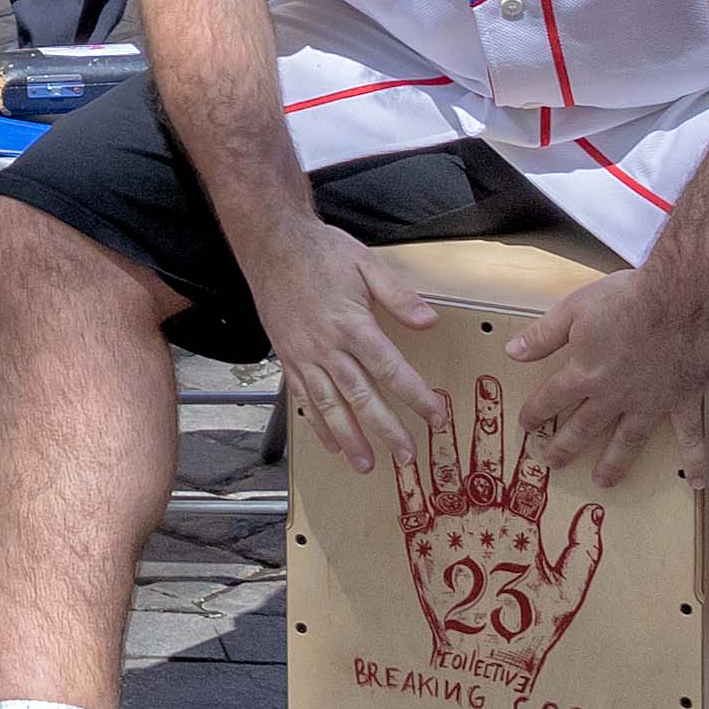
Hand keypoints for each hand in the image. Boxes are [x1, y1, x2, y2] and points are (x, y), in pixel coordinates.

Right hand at [241, 223, 448, 477]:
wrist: (271, 245)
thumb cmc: (321, 252)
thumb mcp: (367, 264)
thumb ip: (399, 296)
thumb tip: (429, 322)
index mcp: (351, 324)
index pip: (390, 369)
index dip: (415, 396)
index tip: (436, 416)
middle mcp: (326, 347)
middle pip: (361, 397)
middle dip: (386, 429)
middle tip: (407, 456)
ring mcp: (304, 356)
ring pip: (329, 406)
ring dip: (350, 438)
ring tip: (367, 464)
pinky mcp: (288, 357)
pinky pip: (304, 398)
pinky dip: (317, 424)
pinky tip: (331, 442)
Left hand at [493, 262, 708, 495]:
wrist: (679, 298)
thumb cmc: (627, 299)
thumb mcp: (572, 309)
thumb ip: (542, 335)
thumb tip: (512, 351)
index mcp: (584, 374)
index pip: (552, 399)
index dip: (536, 413)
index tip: (527, 425)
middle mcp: (614, 396)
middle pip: (583, 427)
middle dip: (565, 446)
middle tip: (553, 462)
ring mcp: (650, 403)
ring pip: (627, 440)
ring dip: (614, 463)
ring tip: (603, 480)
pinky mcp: (682, 400)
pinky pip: (689, 435)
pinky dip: (694, 459)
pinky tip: (695, 480)